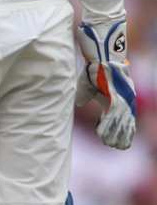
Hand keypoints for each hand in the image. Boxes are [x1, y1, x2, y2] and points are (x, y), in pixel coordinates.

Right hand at [76, 20, 136, 149]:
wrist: (99, 57)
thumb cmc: (92, 70)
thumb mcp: (86, 87)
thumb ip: (84, 97)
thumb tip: (78, 104)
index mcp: (116, 99)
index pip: (120, 118)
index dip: (119, 130)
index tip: (116, 140)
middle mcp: (123, 100)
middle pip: (125, 123)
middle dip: (122, 136)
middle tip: (120, 147)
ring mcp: (121, 99)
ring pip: (120, 121)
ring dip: (115, 134)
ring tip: (113, 145)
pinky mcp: (116, 96)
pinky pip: (112, 115)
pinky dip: (108, 126)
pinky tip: (104, 135)